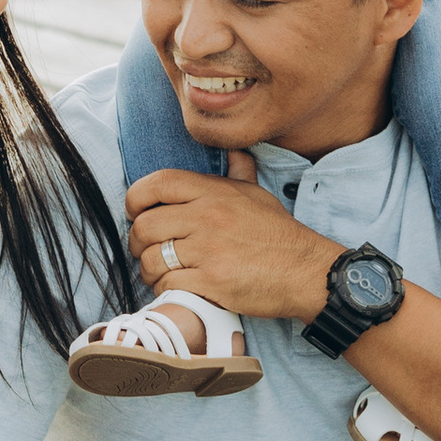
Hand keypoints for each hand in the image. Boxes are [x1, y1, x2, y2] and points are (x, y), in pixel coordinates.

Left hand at [124, 158, 337, 328]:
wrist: (306, 271)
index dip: (135, 198)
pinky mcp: (210, 281)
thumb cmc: (279, 234)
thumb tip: (235, 152)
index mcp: (214, 192)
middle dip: (137, 242)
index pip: (157, 183)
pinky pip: (167, 284)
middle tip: (145, 250)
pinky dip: (164, 288)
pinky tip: (176, 287)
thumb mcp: (257, 194)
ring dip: (148, 270)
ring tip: (158, 272)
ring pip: (151, 258)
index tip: (135, 213)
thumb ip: (239, 172)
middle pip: (145, 225)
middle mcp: (207, 217)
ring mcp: (208, 250)